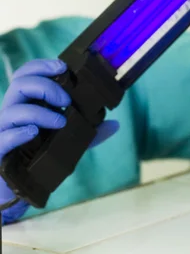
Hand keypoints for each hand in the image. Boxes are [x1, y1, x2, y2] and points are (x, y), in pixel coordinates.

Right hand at [0, 59, 118, 223]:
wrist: (18, 187)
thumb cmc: (40, 156)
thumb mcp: (67, 141)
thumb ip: (87, 132)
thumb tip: (115, 125)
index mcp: (26, 103)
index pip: (26, 74)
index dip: (41, 66)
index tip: (62, 66)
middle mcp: (12, 112)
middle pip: (19, 84)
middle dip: (46, 86)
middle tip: (66, 100)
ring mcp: (2, 131)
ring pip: (12, 110)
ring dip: (40, 112)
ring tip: (61, 121)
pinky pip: (3, 137)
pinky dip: (19, 133)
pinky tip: (34, 133)